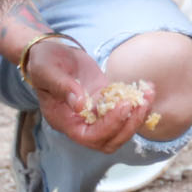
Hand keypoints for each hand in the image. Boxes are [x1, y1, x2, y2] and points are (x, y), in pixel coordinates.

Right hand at [20, 36, 159, 149]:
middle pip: (110, 140)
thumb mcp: (47, 71)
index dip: (109, 126)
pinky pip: (125, 110)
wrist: (49, 51)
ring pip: (121, 128)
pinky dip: (138, 102)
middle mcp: (81, 122)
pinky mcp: (105, 101)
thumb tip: (80, 104)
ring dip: (138, 115)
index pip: (90, 137)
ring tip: (148, 94)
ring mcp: (95, 113)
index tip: (122, 105)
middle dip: (128, 125)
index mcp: (64, 121)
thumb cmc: (43, 61)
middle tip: (140, 103)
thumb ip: (62, 87)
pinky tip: (147, 88)